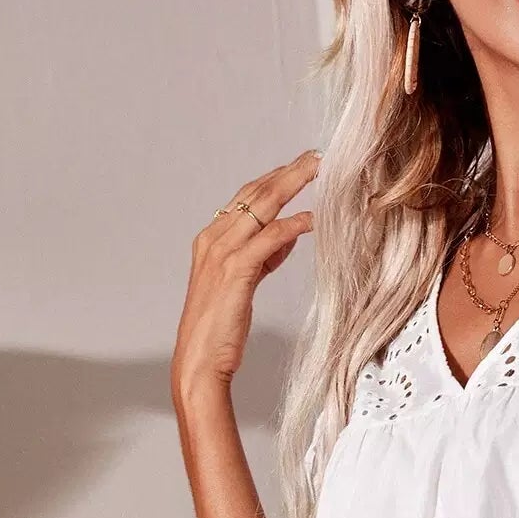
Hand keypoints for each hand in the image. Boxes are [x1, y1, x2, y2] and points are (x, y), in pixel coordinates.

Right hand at [171, 149, 320, 401]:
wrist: (199, 361)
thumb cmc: (220, 328)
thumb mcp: (243, 284)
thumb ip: (262, 257)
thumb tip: (287, 236)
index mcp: (211, 239)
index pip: (246, 197)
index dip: (274, 178)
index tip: (300, 165)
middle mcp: (213, 239)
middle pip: (254, 194)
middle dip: (287, 172)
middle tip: (315, 156)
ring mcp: (222, 253)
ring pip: (261, 207)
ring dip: (292, 185)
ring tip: (319, 170)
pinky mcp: (236, 272)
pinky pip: (268, 239)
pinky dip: (292, 225)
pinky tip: (313, 219)